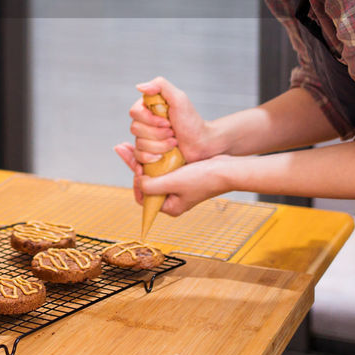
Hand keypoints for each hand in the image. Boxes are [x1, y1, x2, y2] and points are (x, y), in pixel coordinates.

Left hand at [113, 149, 237, 215]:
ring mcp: (178, 188)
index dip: (137, 183)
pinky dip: (157, 159)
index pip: (144, 199)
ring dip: (146, 161)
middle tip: (127, 149)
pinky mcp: (182, 176)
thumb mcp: (172, 182)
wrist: (226, 169)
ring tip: (134, 147)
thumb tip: (138, 183)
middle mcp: (173, 199)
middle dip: (137, 167)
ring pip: (154, 174)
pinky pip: (164, 168)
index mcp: (170, 207)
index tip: (137, 168)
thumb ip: (151, 186)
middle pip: (147, 184)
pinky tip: (151, 147)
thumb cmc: (202, 178)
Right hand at [127, 76, 214, 164]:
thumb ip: (160, 85)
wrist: (201, 143)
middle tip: (173, 133)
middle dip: (157, 134)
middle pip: (135, 129)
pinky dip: (151, 158)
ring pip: (139, 144)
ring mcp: (144, 139)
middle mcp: (143, 122)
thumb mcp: (179, 99)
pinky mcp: (147, 154)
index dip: (150, 120)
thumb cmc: (191, 121)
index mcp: (147, 108)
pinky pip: (138, 157)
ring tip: (174, 144)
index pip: (134, 112)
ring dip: (159, 146)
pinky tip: (162, 157)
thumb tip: (139, 87)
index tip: (168, 122)